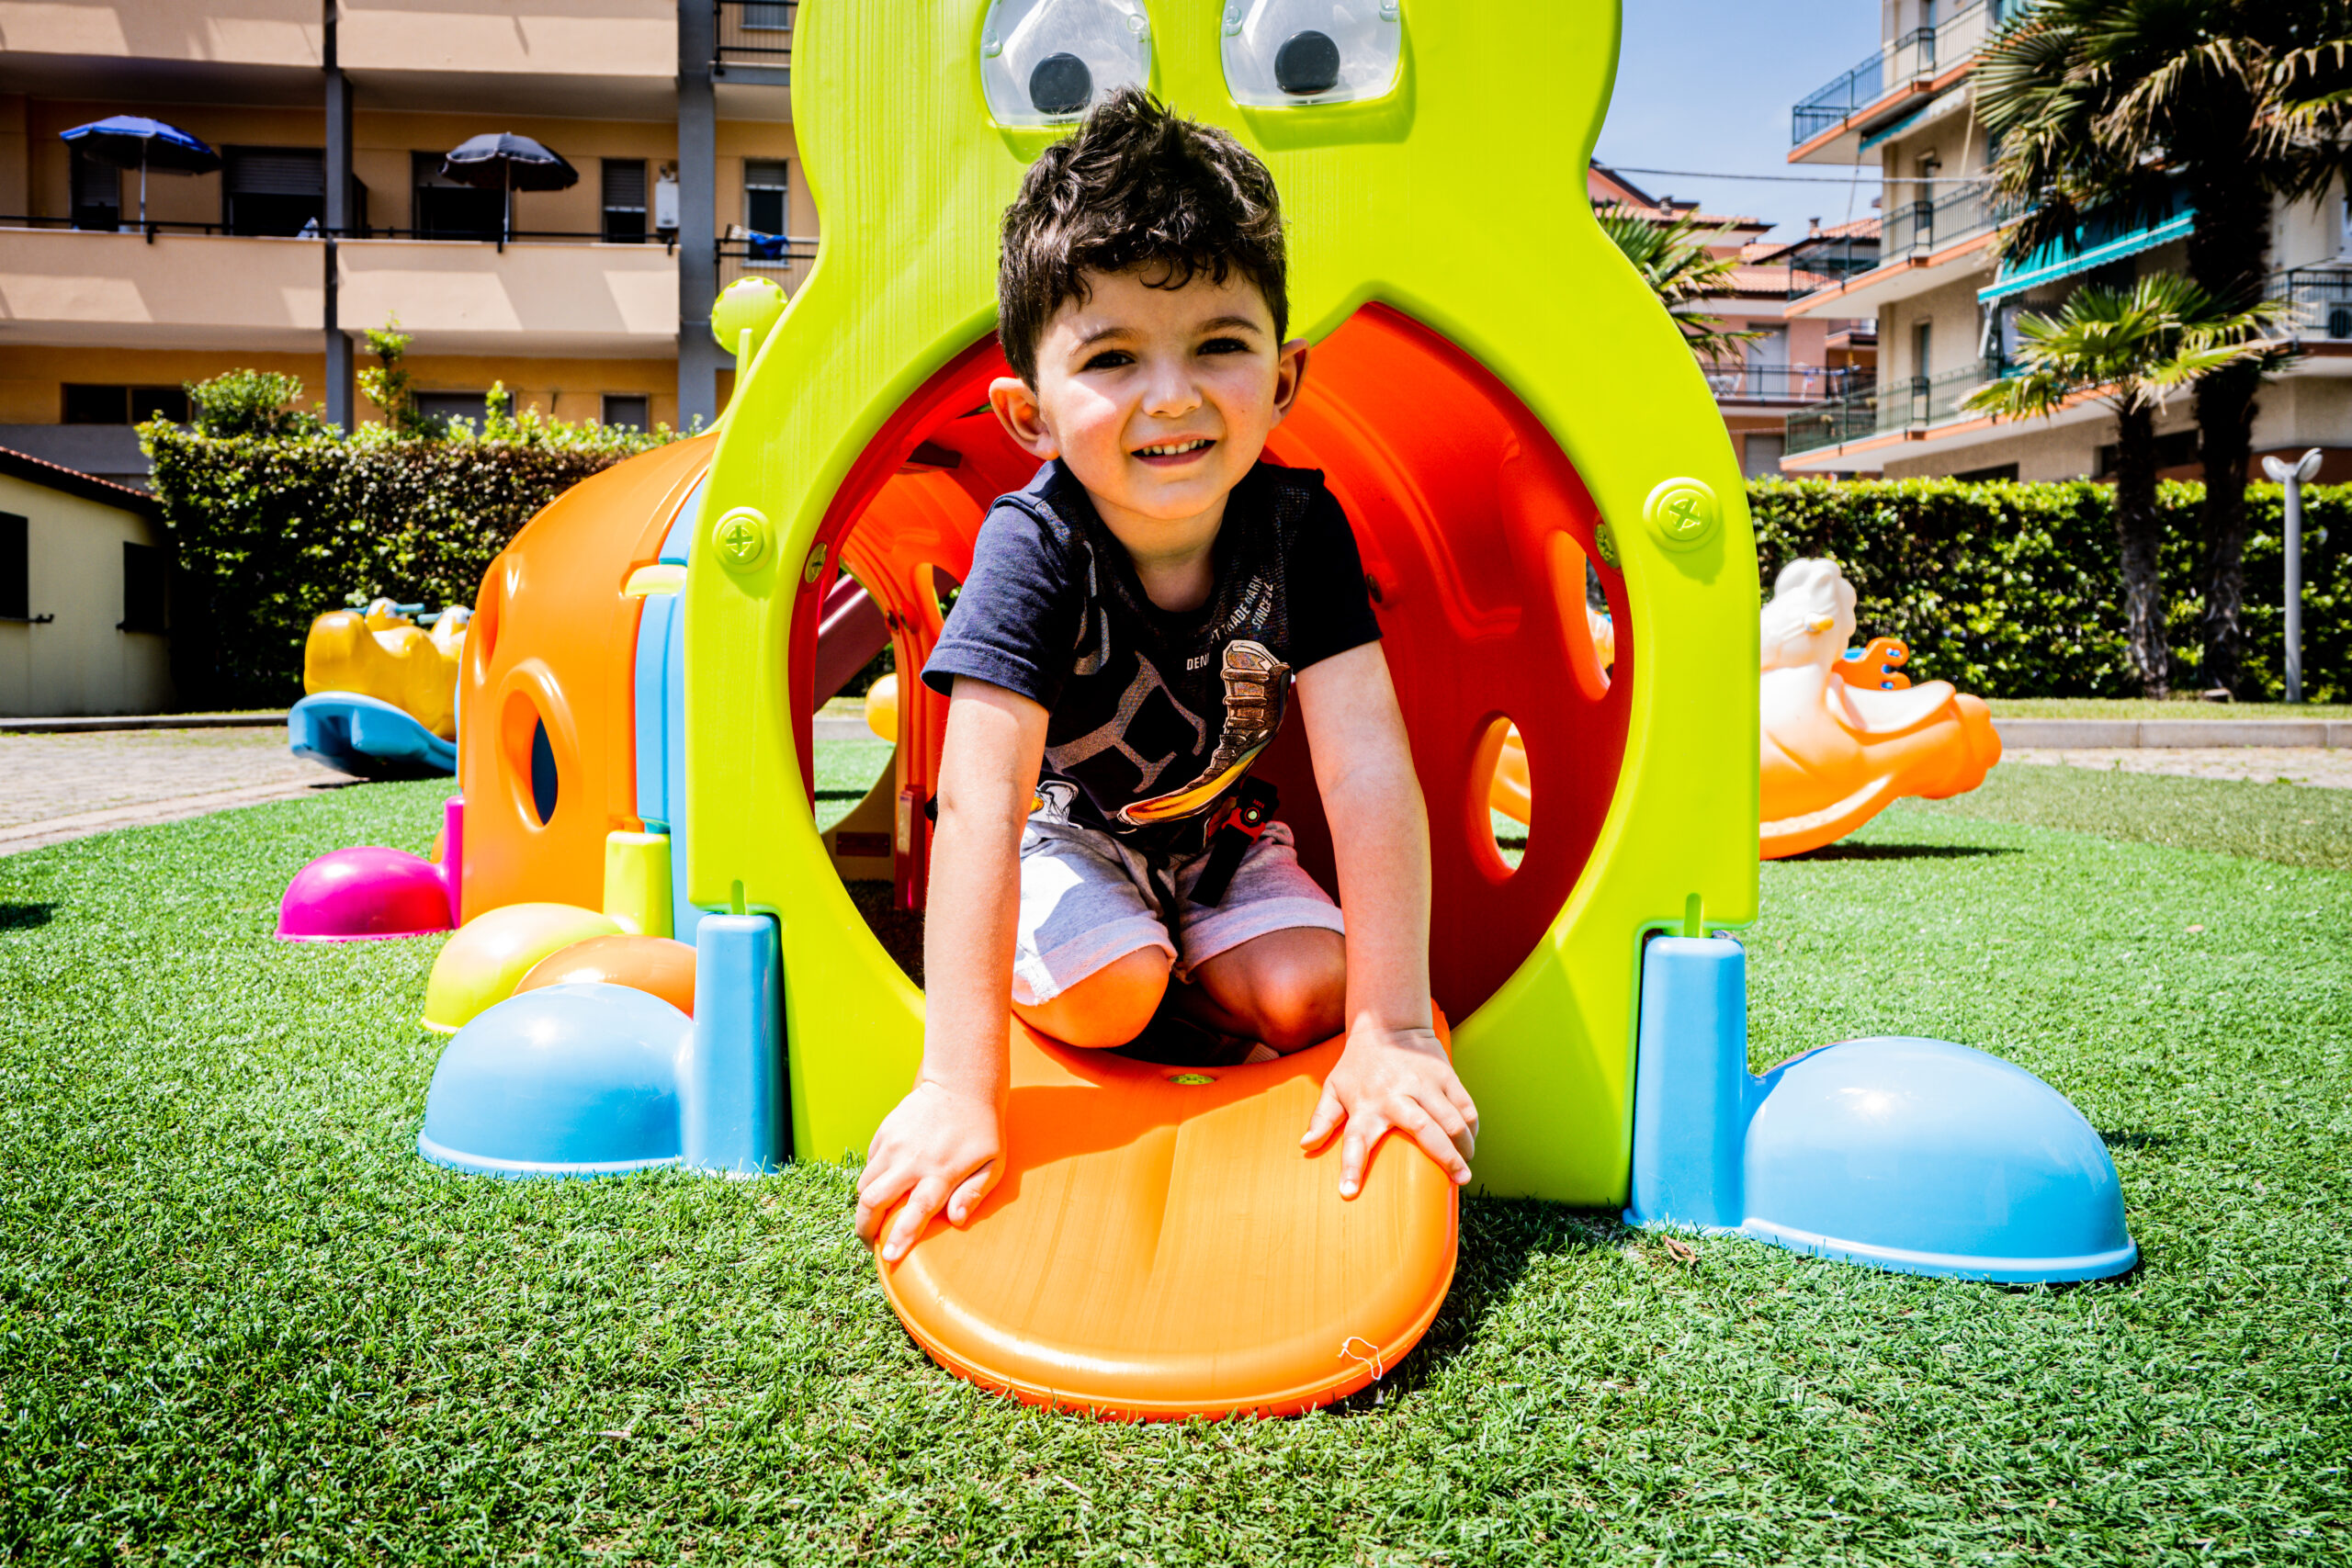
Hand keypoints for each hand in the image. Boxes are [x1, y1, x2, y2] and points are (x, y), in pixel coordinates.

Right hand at [854, 1079, 1003, 1261]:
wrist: (962, 1084)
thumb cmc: (982, 1130)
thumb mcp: (993, 1164)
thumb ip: (974, 1193)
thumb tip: (956, 1220)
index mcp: (941, 1172)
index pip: (914, 1212)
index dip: (898, 1237)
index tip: (888, 1257)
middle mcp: (912, 1160)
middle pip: (873, 1202)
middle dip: (866, 1228)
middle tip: (871, 1242)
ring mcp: (894, 1144)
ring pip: (864, 1185)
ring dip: (865, 1207)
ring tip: (874, 1217)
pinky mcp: (885, 1132)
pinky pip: (868, 1165)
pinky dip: (871, 1181)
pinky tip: (884, 1185)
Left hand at [1300, 1023, 1476, 1197]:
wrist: (1386, 1024)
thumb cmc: (1357, 1065)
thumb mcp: (1333, 1088)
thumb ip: (1322, 1118)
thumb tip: (1305, 1145)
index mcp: (1366, 1103)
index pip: (1354, 1140)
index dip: (1350, 1167)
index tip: (1348, 1192)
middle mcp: (1397, 1094)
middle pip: (1423, 1129)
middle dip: (1444, 1157)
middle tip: (1458, 1181)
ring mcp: (1424, 1083)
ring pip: (1451, 1119)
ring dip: (1463, 1146)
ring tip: (1466, 1170)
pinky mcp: (1445, 1075)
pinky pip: (1465, 1106)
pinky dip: (1471, 1127)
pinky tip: (1470, 1143)